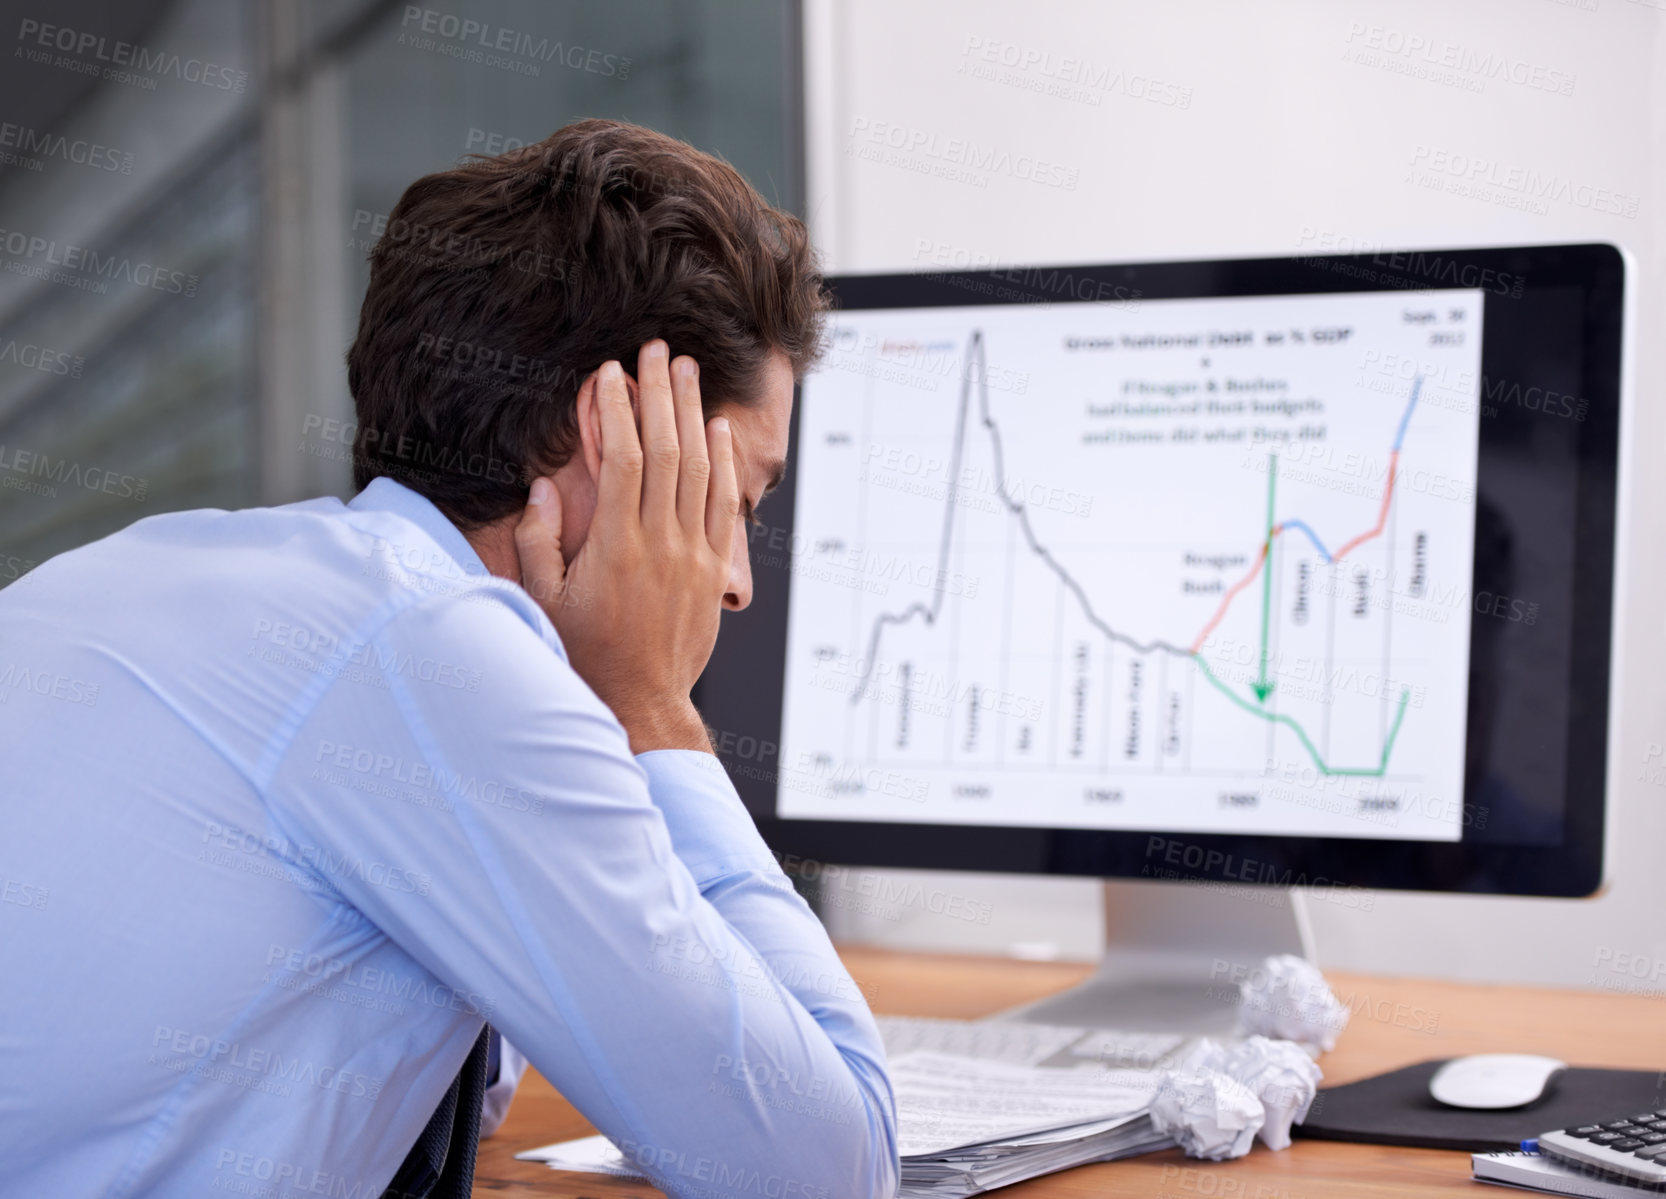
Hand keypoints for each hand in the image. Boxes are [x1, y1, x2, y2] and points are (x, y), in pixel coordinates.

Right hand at [513, 340, 737, 752]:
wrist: (642, 702)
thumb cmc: (586, 654)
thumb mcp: (543, 601)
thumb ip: (540, 542)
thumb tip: (541, 489)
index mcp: (615, 546)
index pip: (620, 459)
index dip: (616, 410)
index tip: (609, 374)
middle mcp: (660, 543)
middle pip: (665, 450)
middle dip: (659, 394)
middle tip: (655, 350)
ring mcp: (693, 555)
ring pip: (699, 469)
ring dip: (693, 414)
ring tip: (687, 371)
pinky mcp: (714, 570)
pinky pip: (724, 505)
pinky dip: (724, 462)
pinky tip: (719, 429)